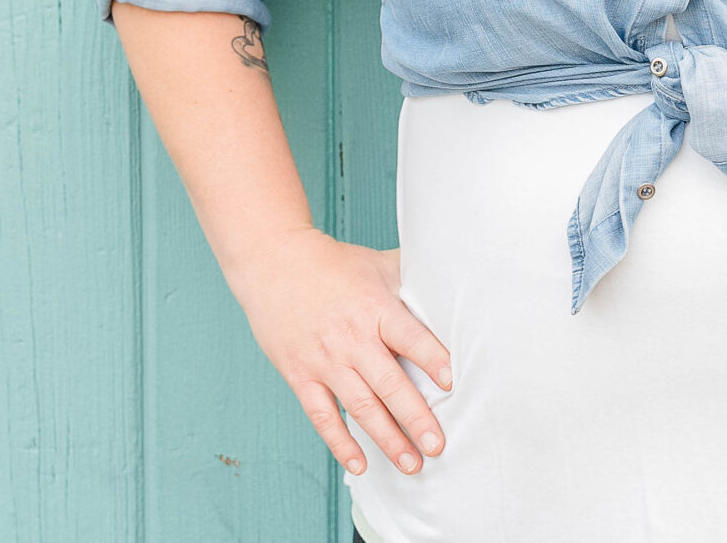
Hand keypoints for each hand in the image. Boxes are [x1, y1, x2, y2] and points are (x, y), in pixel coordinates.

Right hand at [227, 228, 454, 476]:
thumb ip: (410, 280)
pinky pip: (323, 416)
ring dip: (388, 439)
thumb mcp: (375, 264)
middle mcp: (351, 337)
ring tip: (411, 464)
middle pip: (389, 383)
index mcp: (375, 307)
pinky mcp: (300, 375)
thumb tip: (452, 284)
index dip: (432, 359)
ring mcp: (325, 360)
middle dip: (416, 419)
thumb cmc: (332, 265)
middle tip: (438, 446)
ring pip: (361, 407)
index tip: (453, 383)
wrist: (273, 262)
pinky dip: (341, 443)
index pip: (410, 337)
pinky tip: (360, 465)